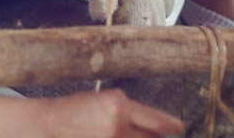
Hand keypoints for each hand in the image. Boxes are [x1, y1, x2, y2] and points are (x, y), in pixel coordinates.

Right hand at [43, 90, 183, 137]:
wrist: (54, 124)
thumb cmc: (82, 108)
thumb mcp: (110, 100)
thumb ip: (134, 112)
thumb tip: (159, 125)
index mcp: (121, 107)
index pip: (159, 122)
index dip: (174, 127)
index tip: (179, 128)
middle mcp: (118, 126)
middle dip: (158, 137)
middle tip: (159, 134)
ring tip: (132, 133)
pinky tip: (124, 137)